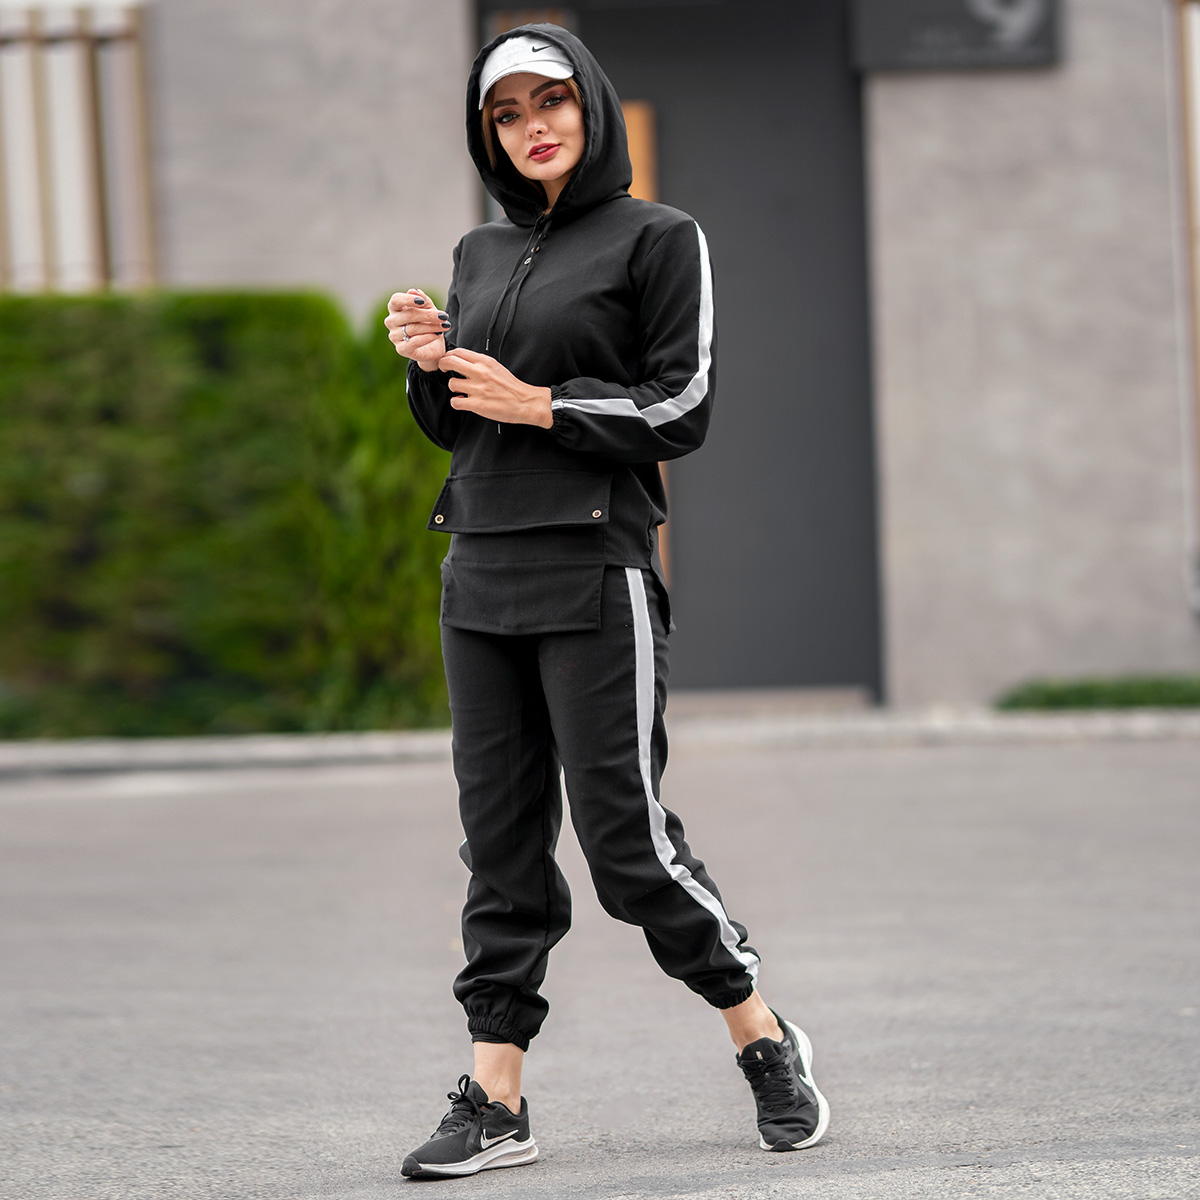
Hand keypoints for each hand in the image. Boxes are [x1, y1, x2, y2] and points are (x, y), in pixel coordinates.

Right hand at [384, 289, 451, 370]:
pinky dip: (426, 338)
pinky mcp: (401, 349)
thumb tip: (414, 291)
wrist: (433, 346)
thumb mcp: (429, 309)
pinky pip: (413, 343)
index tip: (422, 302)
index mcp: (395, 308)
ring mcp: (394, 336)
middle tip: (444, 316)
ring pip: (413, 328)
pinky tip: (436, 335)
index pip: (396, 300)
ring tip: (445, 326)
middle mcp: (391, 321)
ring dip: (431, 326)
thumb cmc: (428, 323)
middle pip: (408, 315)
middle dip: (428, 315)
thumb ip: (423, 299)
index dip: (408, 300)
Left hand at [438, 348, 552, 428]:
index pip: (458, 351)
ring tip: (462, 391)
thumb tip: (462, 362)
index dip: (449, 356)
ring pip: (452, 383)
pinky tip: (463, 402)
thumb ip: (479, 363)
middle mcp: (480, 372)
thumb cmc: (511, 386)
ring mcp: (478, 389)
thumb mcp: (496, 367)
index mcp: (485, 361)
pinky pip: (455, 402)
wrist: (525, 402)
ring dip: (454, 388)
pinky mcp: (477, 404)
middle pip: (449, 362)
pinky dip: (457, 403)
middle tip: (444, 370)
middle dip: (443, 365)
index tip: (448, 360)